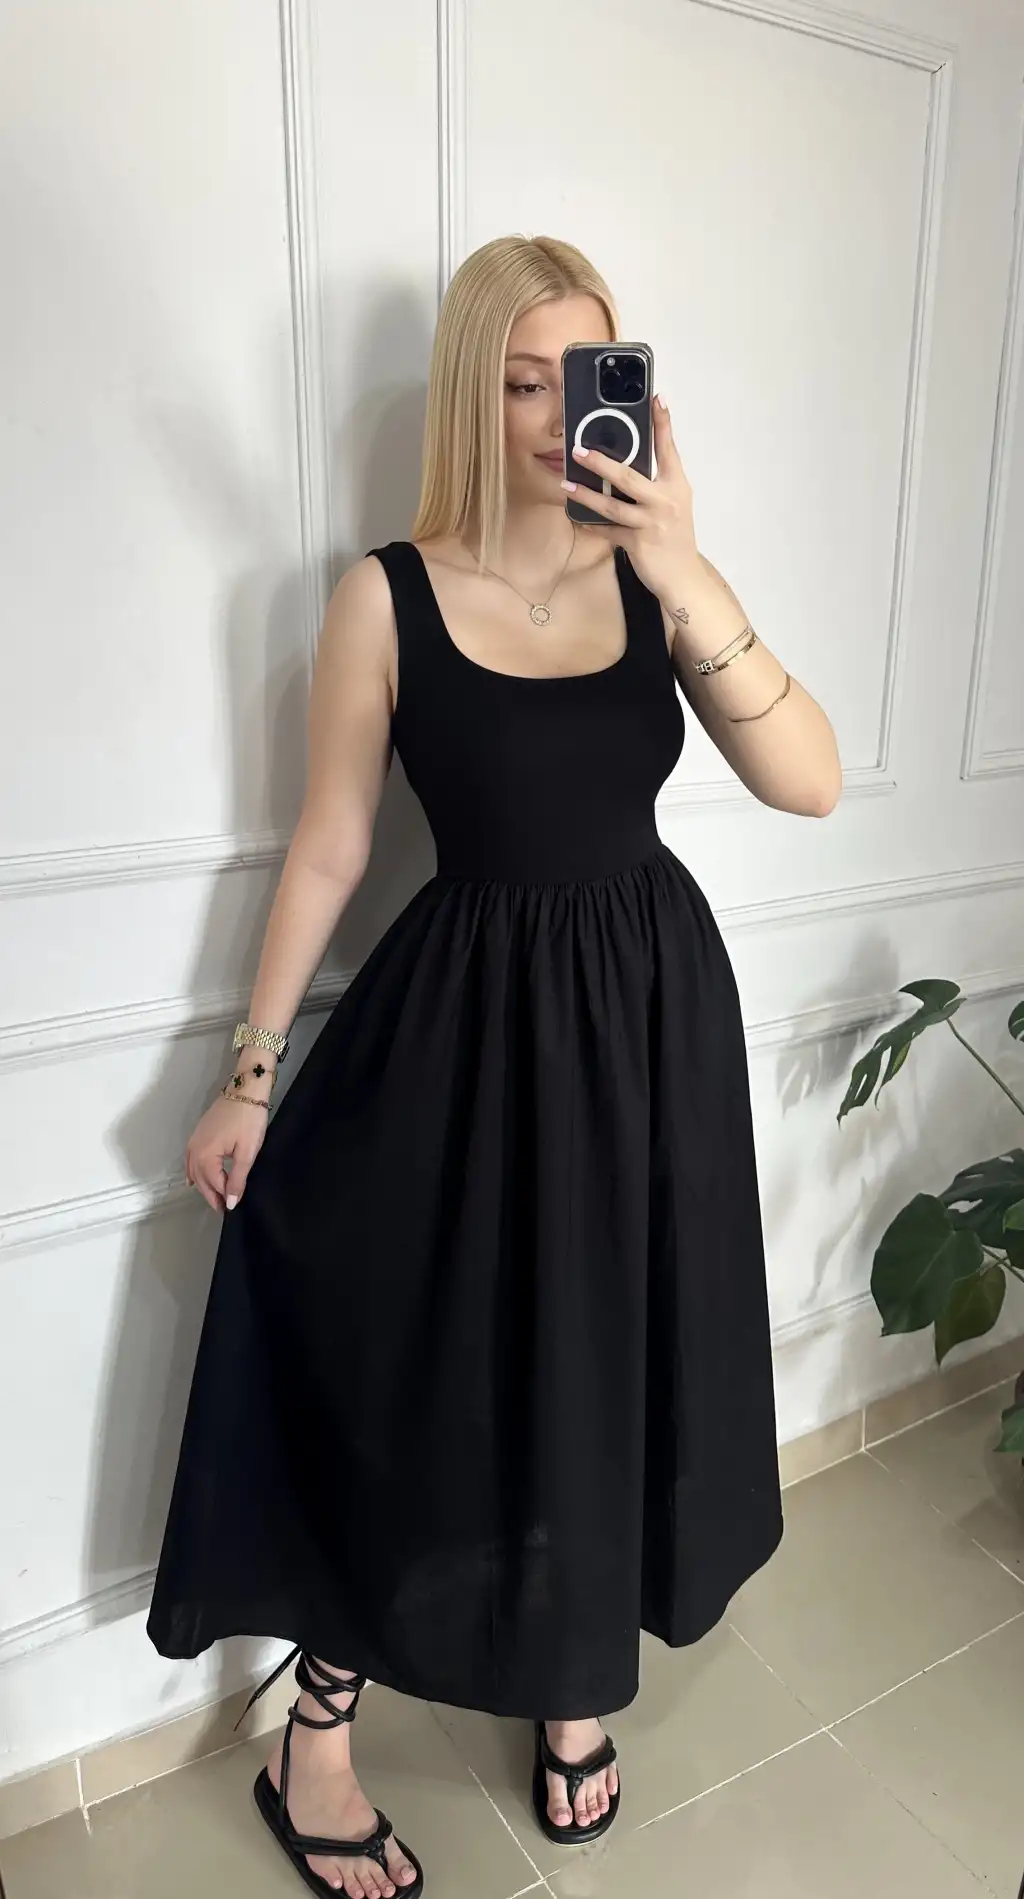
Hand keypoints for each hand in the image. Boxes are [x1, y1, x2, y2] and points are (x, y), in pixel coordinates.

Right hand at [186, 1085, 269, 1212]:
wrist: (245, 1089)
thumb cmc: (248, 1120)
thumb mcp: (247, 1152)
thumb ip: (238, 1179)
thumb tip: (231, 1203)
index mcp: (206, 1156)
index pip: (214, 1185)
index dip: (224, 1198)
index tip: (232, 1209)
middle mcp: (195, 1150)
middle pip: (201, 1180)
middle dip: (211, 1195)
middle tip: (223, 1209)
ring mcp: (194, 1141)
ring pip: (194, 1171)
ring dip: (204, 1185)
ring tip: (215, 1198)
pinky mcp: (198, 1134)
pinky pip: (191, 1160)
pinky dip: (194, 1172)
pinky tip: (196, 1179)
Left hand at [562, 395, 699, 603]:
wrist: (683, 577)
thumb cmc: (675, 537)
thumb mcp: (673, 504)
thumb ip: (655, 484)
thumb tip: (624, 466)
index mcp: (676, 486)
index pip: (668, 448)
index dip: (662, 423)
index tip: (656, 398)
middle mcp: (666, 501)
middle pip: (629, 476)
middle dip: (601, 462)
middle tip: (578, 449)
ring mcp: (651, 523)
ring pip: (612, 506)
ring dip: (586, 494)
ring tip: (566, 484)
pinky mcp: (638, 544)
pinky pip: (608, 532)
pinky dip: (590, 525)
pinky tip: (576, 518)